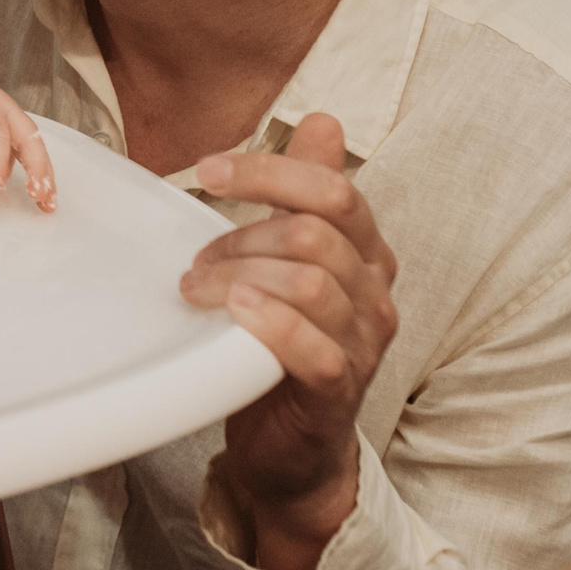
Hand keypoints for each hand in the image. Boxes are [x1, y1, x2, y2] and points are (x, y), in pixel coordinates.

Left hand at [0, 54, 58, 211]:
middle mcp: (6, 111)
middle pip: (30, 140)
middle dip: (38, 169)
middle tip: (39, 196)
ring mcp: (11, 122)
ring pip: (34, 149)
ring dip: (44, 176)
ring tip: (47, 204)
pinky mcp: (11, 134)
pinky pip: (26, 154)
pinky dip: (34, 175)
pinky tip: (37, 196)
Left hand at [181, 114, 398, 569]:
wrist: (291, 448)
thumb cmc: (281, 343)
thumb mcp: (289, 258)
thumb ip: (303, 194)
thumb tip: (324, 121)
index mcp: (364, 254)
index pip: (334, 189)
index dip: (269, 170)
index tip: (205, 171)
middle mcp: (374, 294)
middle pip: (314, 232)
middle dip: (241, 235)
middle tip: (195, 263)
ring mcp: (363, 344)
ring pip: (311, 282)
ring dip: (239, 275)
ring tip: (197, 290)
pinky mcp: (340, 390)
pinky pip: (317, 348)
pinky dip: (271, 322)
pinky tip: (233, 312)